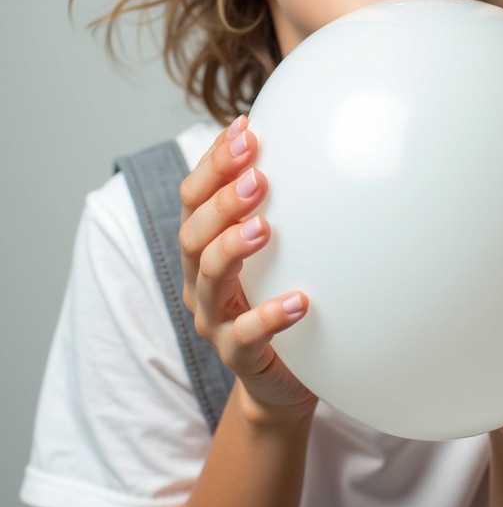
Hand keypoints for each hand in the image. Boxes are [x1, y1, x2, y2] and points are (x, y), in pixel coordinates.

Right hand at [178, 117, 316, 422]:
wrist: (283, 375)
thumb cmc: (279, 293)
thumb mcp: (277, 248)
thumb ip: (276, 204)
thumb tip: (305, 139)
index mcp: (203, 245)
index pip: (194, 197)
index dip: (213, 163)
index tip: (246, 131)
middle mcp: (199, 280)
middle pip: (193, 233)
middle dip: (222, 200)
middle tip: (258, 177)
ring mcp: (215, 319)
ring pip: (208, 278)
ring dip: (233, 248)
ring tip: (266, 228)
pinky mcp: (238, 356)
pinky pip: (246, 337)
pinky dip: (270, 317)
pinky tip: (302, 301)